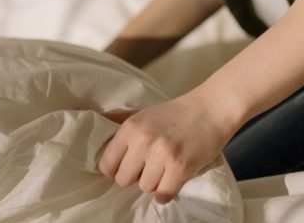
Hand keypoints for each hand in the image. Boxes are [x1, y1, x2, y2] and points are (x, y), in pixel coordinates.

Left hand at [96, 90, 239, 202]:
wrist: (210, 109)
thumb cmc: (175, 113)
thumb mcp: (142, 113)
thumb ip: (119, 123)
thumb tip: (93, 121)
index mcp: (130, 127)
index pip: (106, 164)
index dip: (115, 170)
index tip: (126, 168)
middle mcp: (143, 140)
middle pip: (123, 180)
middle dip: (134, 178)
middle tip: (148, 169)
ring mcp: (161, 154)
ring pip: (145, 188)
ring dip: (154, 183)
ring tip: (163, 170)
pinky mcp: (180, 166)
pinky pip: (164, 194)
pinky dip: (166, 193)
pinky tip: (171, 181)